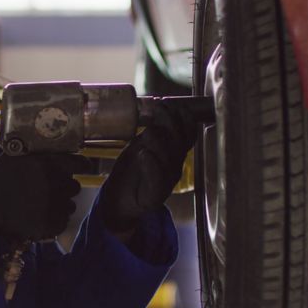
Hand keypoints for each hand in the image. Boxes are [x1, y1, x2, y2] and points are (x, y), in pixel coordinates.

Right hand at [0, 153, 90, 244]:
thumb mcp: (16, 157)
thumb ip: (39, 154)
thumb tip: (60, 151)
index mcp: (46, 162)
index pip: (79, 163)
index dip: (82, 165)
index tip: (83, 167)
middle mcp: (53, 182)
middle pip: (74, 186)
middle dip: (64, 188)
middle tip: (48, 191)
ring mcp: (52, 204)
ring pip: (70, 205)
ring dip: (59, 206)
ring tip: (40, 205)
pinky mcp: (49, 224)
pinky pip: (62, 222)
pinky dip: (53, 222)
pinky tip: (37, 217)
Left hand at [99, 102, 196, 233]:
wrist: (120, 202)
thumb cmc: (133, 172)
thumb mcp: (144, 146)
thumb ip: (153, 131)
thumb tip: (161, 107)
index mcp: (174, 154)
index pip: (187, 136)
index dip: (185, 120)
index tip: (175, 105)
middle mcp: (174, 167)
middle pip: (178, 145)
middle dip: (171, 125)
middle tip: (160, 108)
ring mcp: (166, 182)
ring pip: (168, 160)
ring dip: (159, 143)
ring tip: (149, 132)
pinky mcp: (154, 196)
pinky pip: (156, 179)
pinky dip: (151, 165)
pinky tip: (144, 155)